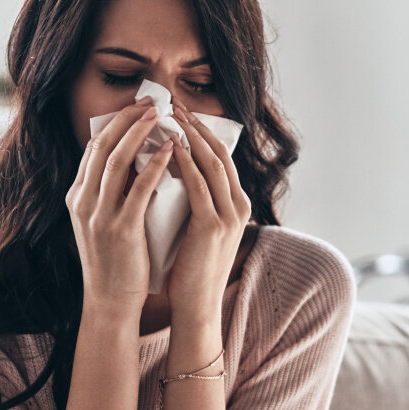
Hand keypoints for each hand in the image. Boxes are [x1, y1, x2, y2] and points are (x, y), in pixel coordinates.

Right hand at [65, 96, 176, 315]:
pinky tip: (171, 150)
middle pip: (102, 146)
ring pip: (117, 160)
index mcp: (76, 197)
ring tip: (162, 116)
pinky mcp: (120, 229)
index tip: (137, 107)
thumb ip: (111, 194)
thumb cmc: (114, 263)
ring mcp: (99, 215)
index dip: (115, 123)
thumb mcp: (102, 222)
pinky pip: (138, 188)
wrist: (110, 302)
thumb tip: (135, 162)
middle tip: (151, 102)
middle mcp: (82, 202)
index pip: (93, 148)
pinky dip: (155, 164)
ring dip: (141, 132)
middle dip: (127, 119)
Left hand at [165, 101, 250, 322]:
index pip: (222, 158)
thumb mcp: (198, 228)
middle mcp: (239, 207)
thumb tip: (173, 171)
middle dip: (196, 126)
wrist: (196, 306)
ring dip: (190, 136)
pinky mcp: (212, 227)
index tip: (180, 112)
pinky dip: (185, 163)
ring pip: (212, 164)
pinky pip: (198, 186)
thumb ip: (196, 201)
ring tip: (169, 116)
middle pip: (220, 154)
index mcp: (238, 205)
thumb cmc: (190, 269)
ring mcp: (230, 216)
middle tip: (174, 103)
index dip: (202, 132)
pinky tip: (169, 147)